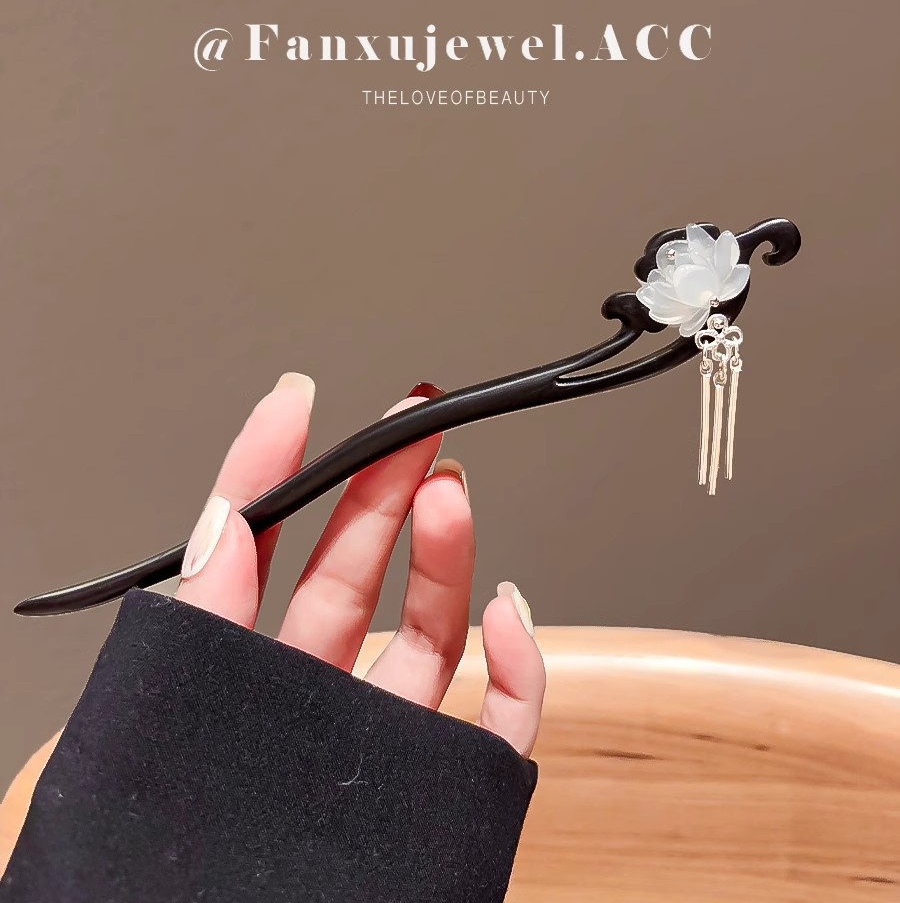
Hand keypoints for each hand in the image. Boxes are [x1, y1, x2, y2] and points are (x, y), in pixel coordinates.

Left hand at [174, 373, 545, 756]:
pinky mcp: (440, 792)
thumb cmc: (181, 889)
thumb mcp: (174, 715)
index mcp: (236, 683)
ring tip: (448, 493)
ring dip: (448, 554)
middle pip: (352, 578)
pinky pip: (498, 730)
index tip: (294, 405)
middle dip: (381, 489)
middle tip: (407, 427)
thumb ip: (203, 619)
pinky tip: (508, 615)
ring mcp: (379, 749)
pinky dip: (522, 670)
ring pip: (431, 635)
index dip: (272, 474)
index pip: (255, 559)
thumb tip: (223, 522)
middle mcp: (308, 708)